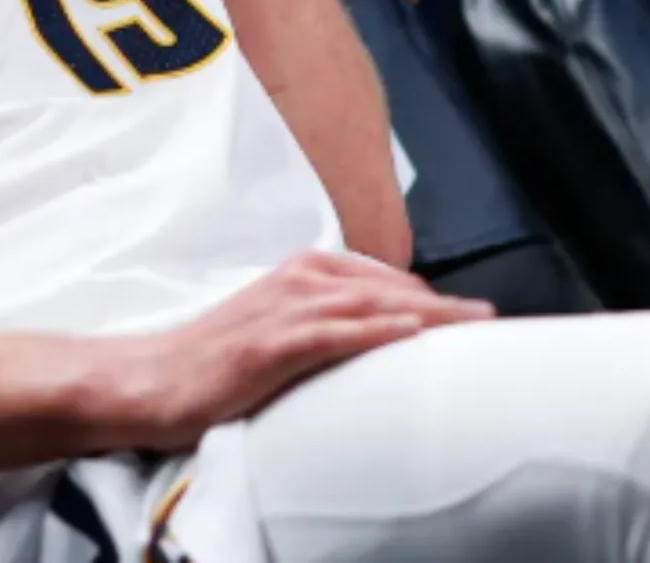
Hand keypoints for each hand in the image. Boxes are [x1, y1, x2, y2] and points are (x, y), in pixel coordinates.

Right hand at [124, 251, 492, 450]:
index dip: (433, 298)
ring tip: (476, 324)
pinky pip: (335, 333)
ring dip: (428, 314)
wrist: (156, 379)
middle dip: (444, 305)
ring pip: (372, 304)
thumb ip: (324, 322)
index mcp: (302, 271)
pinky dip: (376, 330)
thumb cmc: (216, 360)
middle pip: (388, 288)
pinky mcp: (271, 343)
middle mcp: (298, 279)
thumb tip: (376, 338)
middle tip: (493, 321)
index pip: (384, 279)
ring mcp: (284, 308)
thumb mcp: (277, 327)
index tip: (475, 316)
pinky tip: (410, 333)